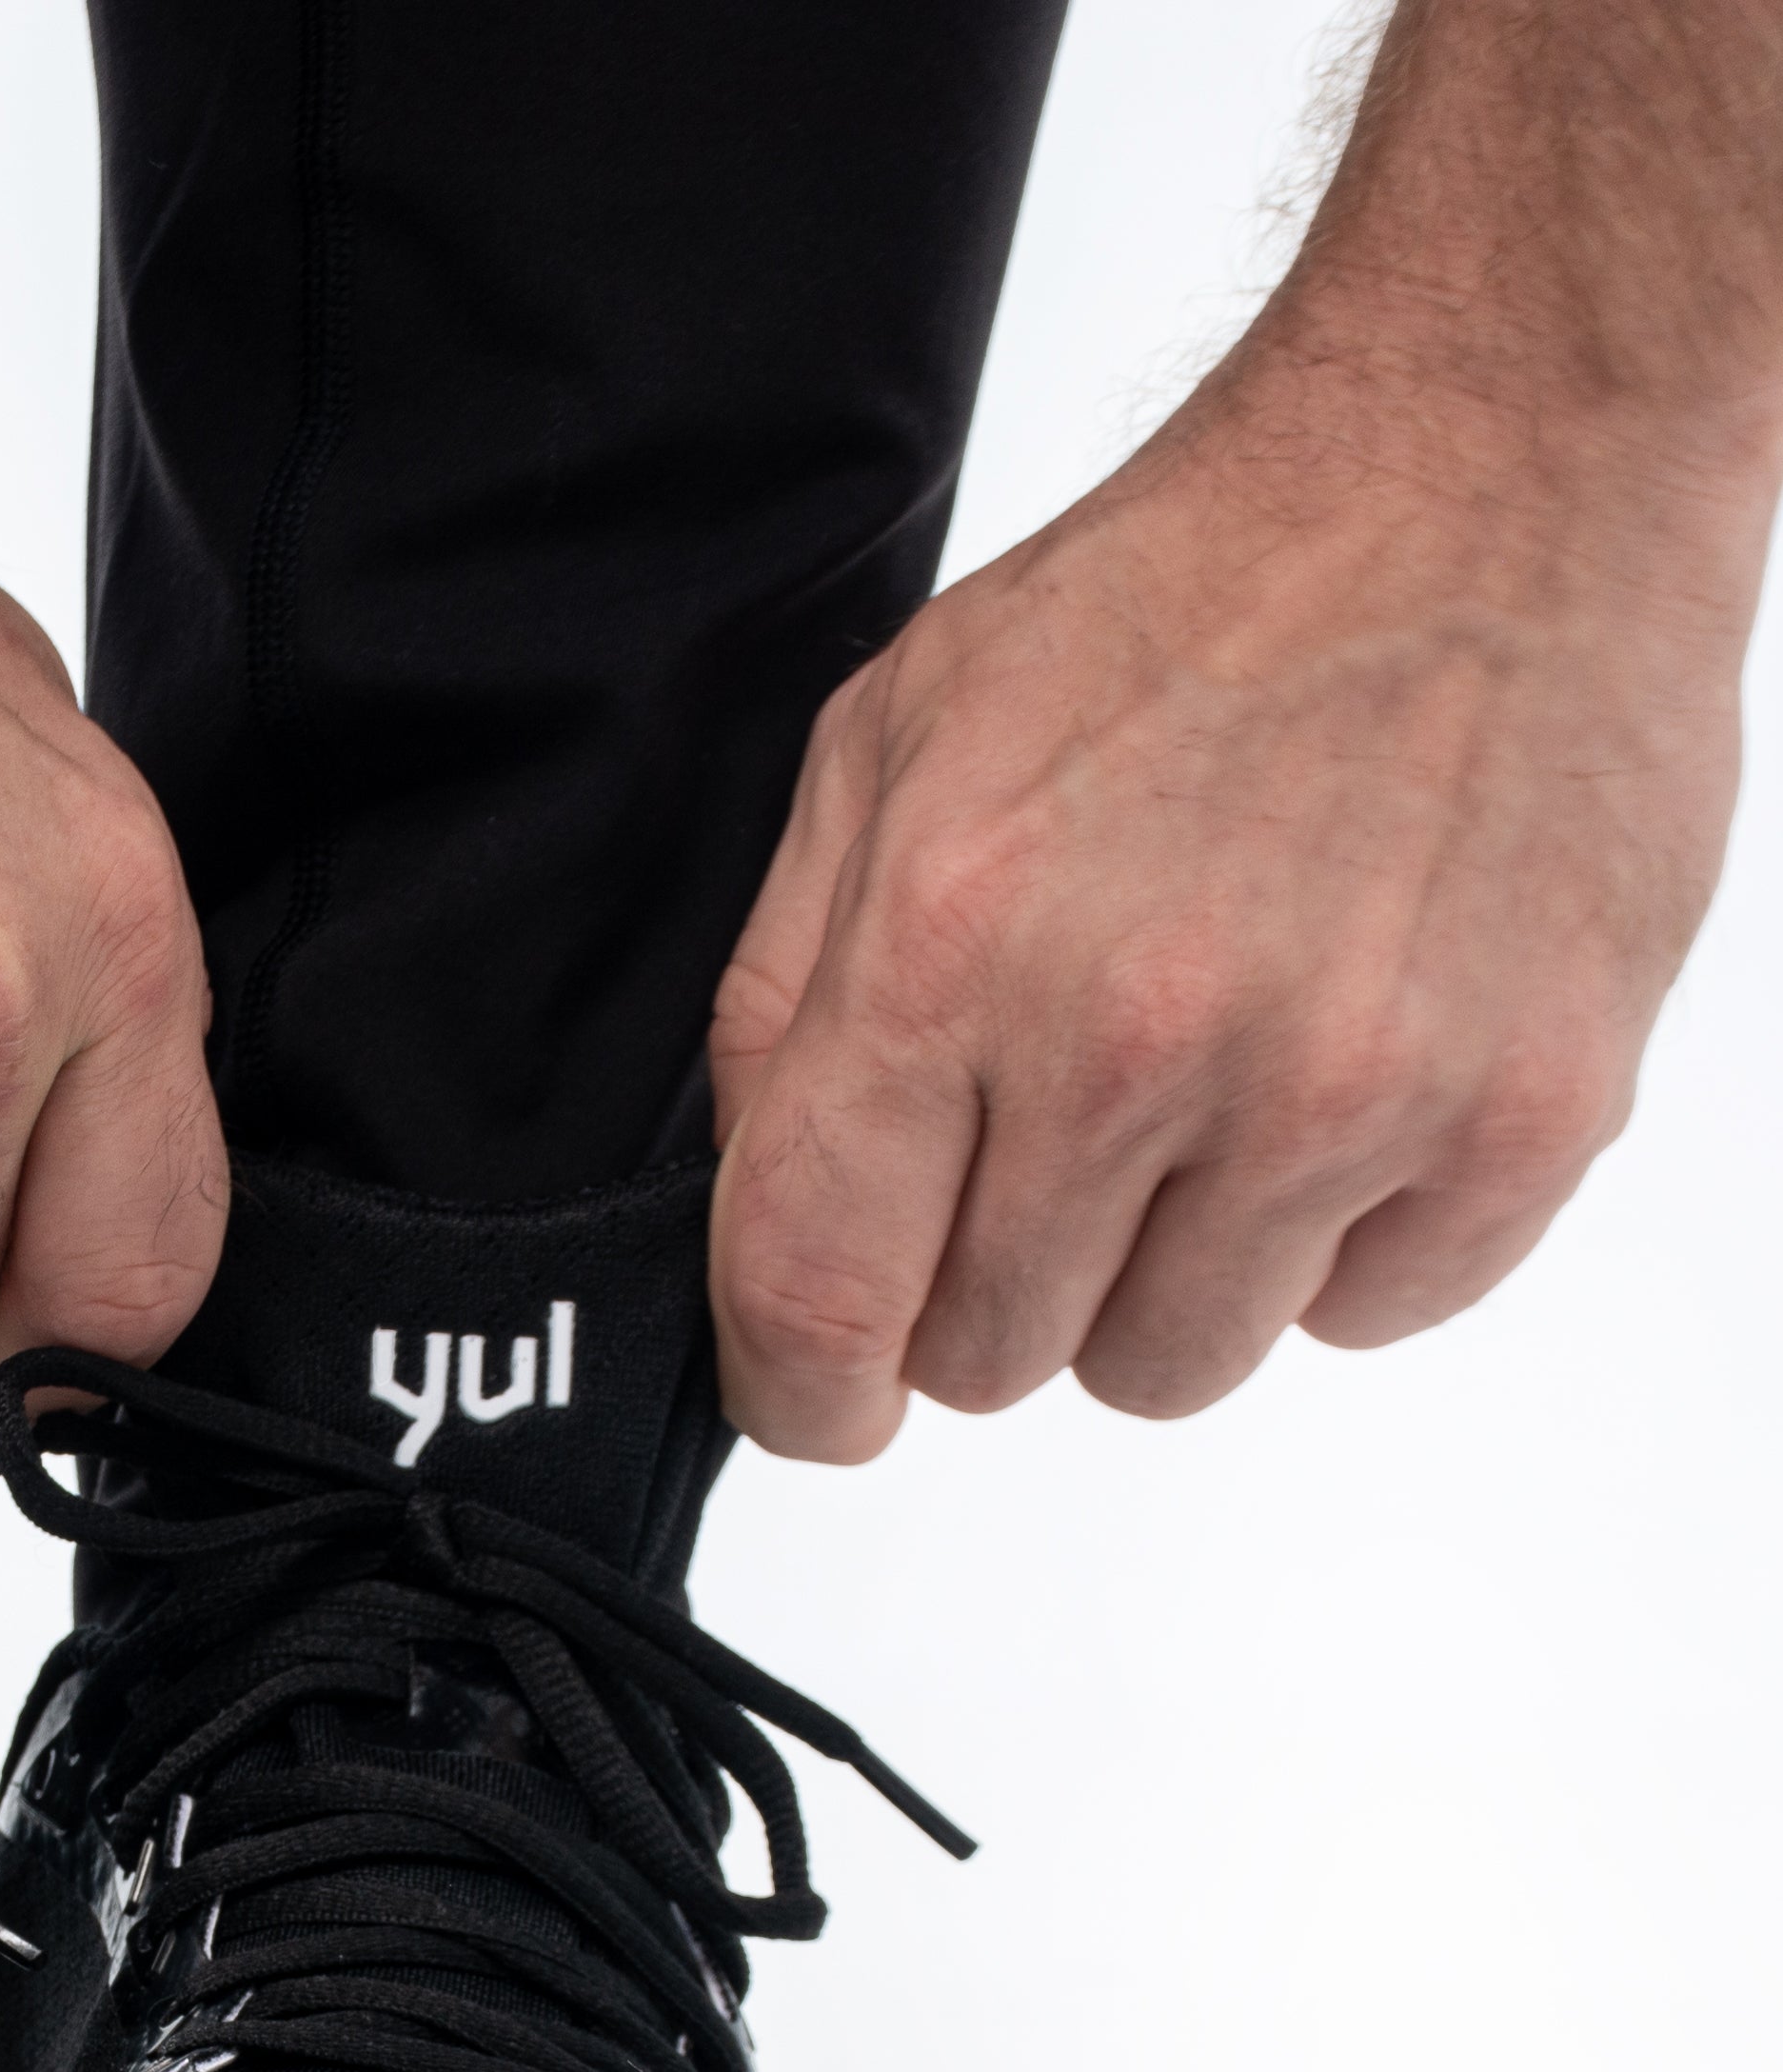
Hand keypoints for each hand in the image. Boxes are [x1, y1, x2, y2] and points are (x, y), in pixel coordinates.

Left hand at [704, 368, 1763, 1459]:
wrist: (1491, 453)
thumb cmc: (1179, 598)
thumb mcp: (887, 745)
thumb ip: (784, 1000)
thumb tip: (765, 1214)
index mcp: (947, 943)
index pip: (815, 1294)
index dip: (800, 1392)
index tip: (820, 1399)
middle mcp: (1137, 1034)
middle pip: (993, 1358)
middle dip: (992, 1278)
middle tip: (1061, 1119)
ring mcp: (1344, 1085)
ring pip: (1171, 1366)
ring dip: (1162, 1271)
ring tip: (1212, 1077)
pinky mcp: (1523, 1114)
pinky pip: (1363, 1318)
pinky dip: (1337, 1237)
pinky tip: (1342, 1069)